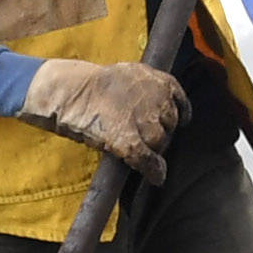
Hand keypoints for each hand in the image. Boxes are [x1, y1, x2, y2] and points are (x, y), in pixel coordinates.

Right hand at [20, 57, 185, 181]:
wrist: (73, 91)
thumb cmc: (95, 84)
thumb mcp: (129, 75)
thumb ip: (146, 89)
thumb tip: (153, 107)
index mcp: (160, 81)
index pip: (179, 103)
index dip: (178, 115)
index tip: (177, 122)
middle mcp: (158, 100)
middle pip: (170, 125)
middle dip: (160, 132)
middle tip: (143, 136)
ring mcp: (145, 122)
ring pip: (160, 143)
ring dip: (153, 150)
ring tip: (139, 150)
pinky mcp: (131, 142)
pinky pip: (148, 160)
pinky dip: (154, 171)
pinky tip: (156, 177)